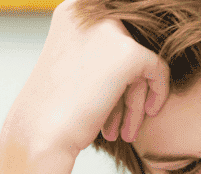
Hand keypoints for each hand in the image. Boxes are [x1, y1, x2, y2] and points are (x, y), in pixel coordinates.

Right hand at [6, 0, 168, 157]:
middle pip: (128, 50)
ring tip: (127, 131)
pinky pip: (158, 69)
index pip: (114, 36)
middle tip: (121, 123)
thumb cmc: (54, 111)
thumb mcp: (73, 70)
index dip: (119, 73)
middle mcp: (87, 12)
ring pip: (141, 63)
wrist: (42, 135)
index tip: (116, 100)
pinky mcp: (128, 53)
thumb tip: (131, 54)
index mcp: (71, 12)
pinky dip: (158, 92)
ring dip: (135, 99)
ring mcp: (108, 29)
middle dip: (127, 90)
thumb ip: (100, 55)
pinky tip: (149, 113)